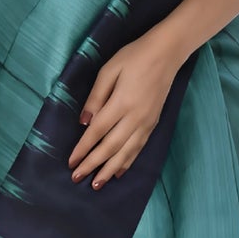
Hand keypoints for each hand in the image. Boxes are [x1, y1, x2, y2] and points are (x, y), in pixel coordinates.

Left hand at [68, 32, 179, 187]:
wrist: (167, 53)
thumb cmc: (134, 57)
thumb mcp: (109, 69)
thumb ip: (96, 97)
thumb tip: (84, 122)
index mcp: (121, 102)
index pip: (97, 131)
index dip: (83, 149)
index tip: (71, 162)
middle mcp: (135, 117)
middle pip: (110, 147)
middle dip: (93, 164)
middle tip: (77, 178)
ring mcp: (146, 122)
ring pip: (126, 152)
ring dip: (110, 170)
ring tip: (97, 184)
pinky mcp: (153, 123)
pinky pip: (138, 148)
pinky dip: (128, 162)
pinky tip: (118, 172)